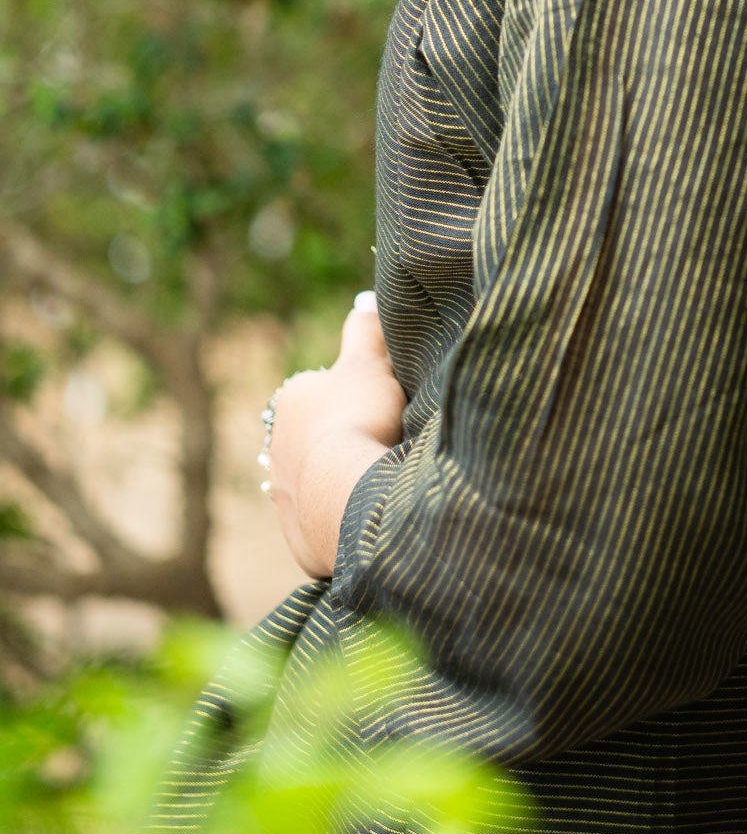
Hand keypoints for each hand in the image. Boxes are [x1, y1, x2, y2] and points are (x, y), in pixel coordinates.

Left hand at [266, 292, 406, 580]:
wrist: (346, 491)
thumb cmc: (359, 417)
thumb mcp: (370, 361)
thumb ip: (366, 330)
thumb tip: (368, 298)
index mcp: (291, 402)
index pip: (324, 393)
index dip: (356, 396)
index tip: (382, 404)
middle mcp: (276, 448)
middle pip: (318, 438)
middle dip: (344, 440)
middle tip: (384, 442)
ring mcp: (284, 496)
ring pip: (318, 481)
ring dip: (342, 480)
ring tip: (379, 481)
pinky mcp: (298, 535)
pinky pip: (326, 520)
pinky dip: (344, 516)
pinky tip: (370, 513)